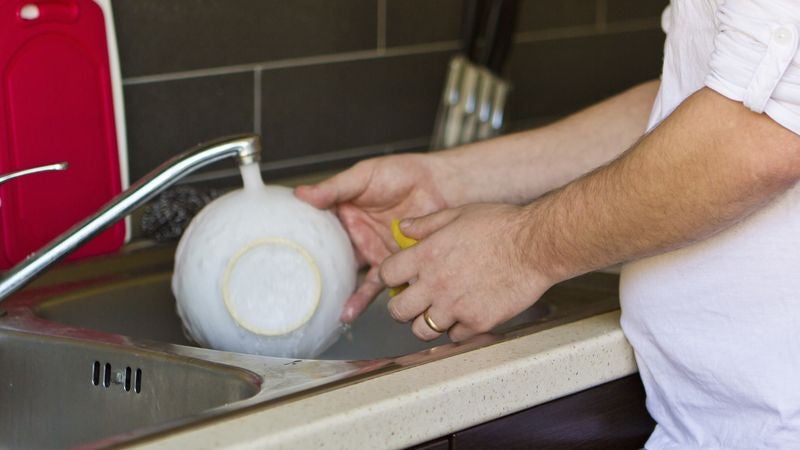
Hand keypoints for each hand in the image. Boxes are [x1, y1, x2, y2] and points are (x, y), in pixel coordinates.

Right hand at [295, 154, 454, 321]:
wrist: (440, 185)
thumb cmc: (402, 173)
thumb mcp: (363, 176)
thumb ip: (334, 188)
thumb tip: (302, 194)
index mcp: (344, 215)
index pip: (318, 232)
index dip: (304, 245)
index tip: (286, 260)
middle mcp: (356, 237)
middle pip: (333, 260)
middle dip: (320, 278)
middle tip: (302, 295)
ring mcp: (374, 251)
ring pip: (354, 277)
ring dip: (343, 295)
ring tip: (332, 312)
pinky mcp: (394, 263)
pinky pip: (380, 283)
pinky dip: (367, 298)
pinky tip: (355, 310)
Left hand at [380, 203, 553, 341]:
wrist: (535, 245)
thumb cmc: (501, 226)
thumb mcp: (458, 214)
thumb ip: (426, 224)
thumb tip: (404, 228)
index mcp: (426, 256)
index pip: (386, 275)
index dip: (389, 277)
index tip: (397, 278)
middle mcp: (436, 284)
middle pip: (398, 311)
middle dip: (402, 307)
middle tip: (413, 301)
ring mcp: (456, 307)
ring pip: (422, 330)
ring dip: (426, 322)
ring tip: (438, 311)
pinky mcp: (477, 322)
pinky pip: (455, 336)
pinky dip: (457, 329)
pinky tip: (465, 313)